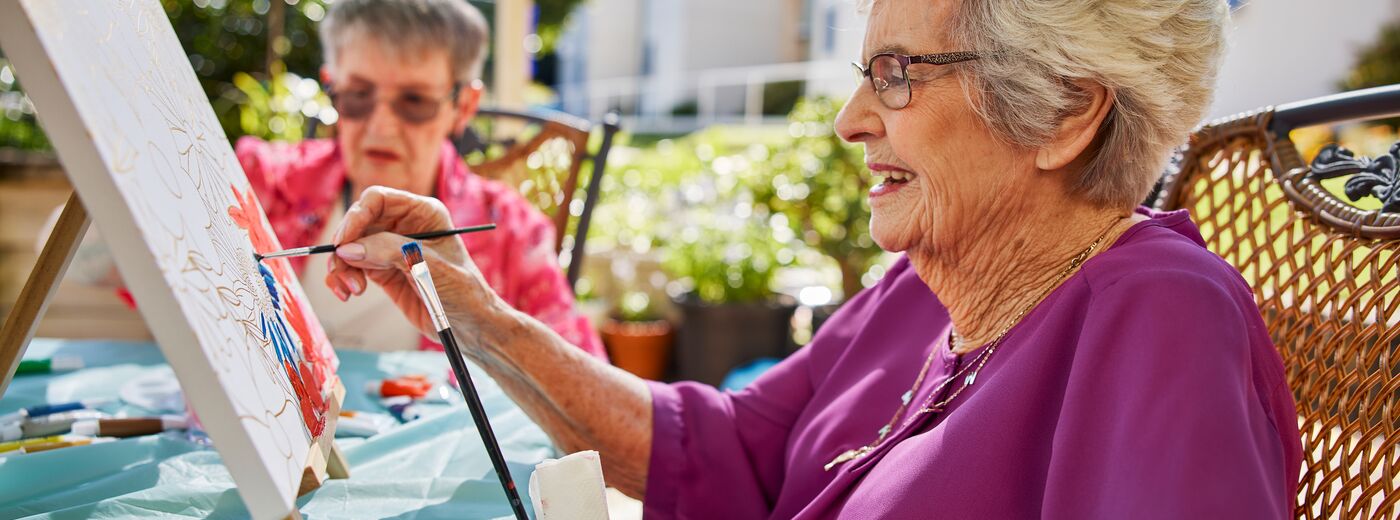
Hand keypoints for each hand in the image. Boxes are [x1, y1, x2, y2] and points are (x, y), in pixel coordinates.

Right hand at [326, 186, 494, 335]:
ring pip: (351, 246)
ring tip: (351, 289)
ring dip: (341, 266)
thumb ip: (389, 252)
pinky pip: (352, 266)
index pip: (378, 200)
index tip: (343, 241)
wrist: (469, 325)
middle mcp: (404, 226)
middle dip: (345, 245)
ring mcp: (390, 248)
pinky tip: (348, 292)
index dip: (356, 216)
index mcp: (423, 213)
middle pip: (359, 222)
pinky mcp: (381, 271)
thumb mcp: (427, 267)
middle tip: (342, 267)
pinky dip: (343, 277)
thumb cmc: (461, 290)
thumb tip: (348, 249)